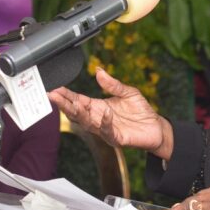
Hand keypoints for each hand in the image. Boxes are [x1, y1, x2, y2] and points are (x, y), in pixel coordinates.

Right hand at [48, 68, 172, 157]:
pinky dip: (106, 122)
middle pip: (77, 112)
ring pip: (88, 123)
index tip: (55, 89)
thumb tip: (99, 70)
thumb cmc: (140, 111)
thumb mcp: (127, 92)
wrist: (156, 128)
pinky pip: (109, 131)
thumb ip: (112, 84)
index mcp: (98, 107)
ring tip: (73, 104)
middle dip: (65, 104)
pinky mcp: (117, 138)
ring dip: (80, 114)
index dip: (66, 95)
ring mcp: (106, 129)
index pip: (78, 100)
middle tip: (53, 96)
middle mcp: (99, 118)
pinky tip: (105, 112)